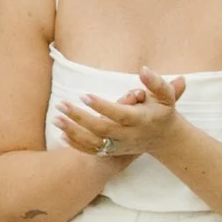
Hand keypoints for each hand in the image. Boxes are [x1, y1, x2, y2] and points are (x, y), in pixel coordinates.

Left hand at [63, 70, 186, 163]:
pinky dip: (76, 145)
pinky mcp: (113, 152)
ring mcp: (119, 146)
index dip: (101, 106)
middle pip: (101, 130)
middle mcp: (128, 135)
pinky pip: (92, 151)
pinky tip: (61, 133)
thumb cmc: (162, 111)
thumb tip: (144, 69)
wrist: (165, 139)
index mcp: (140, 120)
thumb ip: (156, 83)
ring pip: (93, 143)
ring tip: (55, 118)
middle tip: (61, 104)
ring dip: (73, 132)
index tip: (84, 95)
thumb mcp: (166, 96)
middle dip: (80, 118)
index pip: (119, 115)